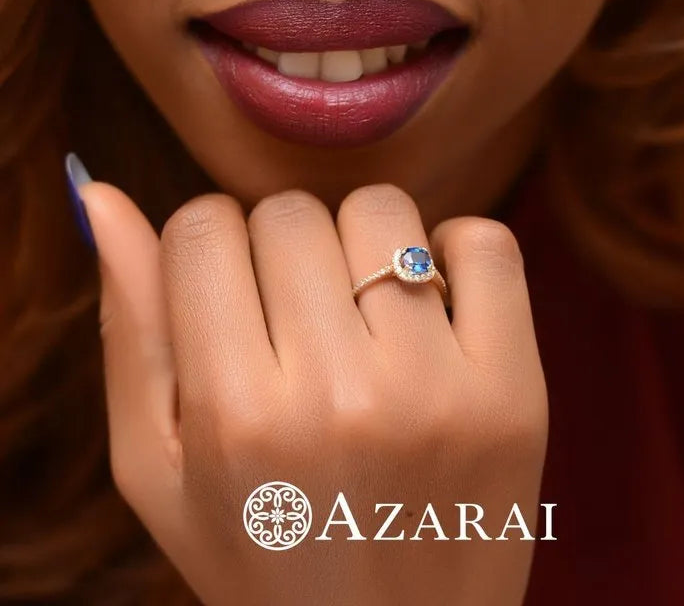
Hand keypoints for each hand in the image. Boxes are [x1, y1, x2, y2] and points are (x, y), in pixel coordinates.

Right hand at [78, 179, 547, 605]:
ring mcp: (437, 387)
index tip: (230, 283)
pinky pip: (485, 242)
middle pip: (290, 214)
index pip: (203, 230)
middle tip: (298, 312)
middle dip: (280, 247)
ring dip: (361, 240)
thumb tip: (103, 195)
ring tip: (362, 308)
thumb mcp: (157, 468)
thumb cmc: (262, 553)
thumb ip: (132, 329)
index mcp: (235, 413)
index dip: (209, 245)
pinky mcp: (515, 388)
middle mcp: (338, 393)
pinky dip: (457, 249)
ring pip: (381, 210)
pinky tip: (433, 305)